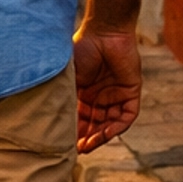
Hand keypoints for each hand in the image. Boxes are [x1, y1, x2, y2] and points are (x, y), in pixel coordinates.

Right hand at [73, 25, 141, 152]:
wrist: (105, 31)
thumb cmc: (83, 47)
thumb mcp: (70, 74)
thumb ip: (65, 93)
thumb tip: (51, 115)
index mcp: (85, 91)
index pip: (81, 117)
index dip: (75, 131)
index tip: (66, 144)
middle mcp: (101, 95)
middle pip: (96, 124)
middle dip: (88, 138)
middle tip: (78, 150)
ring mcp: (117, 94)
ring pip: (110, 123)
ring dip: (101, 136)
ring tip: (90, 145)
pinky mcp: (131, 92)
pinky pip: (126, 115)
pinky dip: (117, 126)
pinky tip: (106, 133)